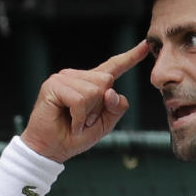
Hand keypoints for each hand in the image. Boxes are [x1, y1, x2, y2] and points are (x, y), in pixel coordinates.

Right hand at [21, 40, 148, 162]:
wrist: (50, 150)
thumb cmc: (74, 137)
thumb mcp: (104, 125)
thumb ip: (116, 108)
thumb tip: (111, 91)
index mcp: (91, 84)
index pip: (113, 67)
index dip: (130, 57)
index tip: (145, 45)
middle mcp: (77, 77)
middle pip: (106, 81)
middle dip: (99, 107)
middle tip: (84, 120)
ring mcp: (64, 78)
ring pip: (94, 91)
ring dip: (87, 114)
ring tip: (75, 121)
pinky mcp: (53, 85)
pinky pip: (80, 99)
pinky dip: (79, 117)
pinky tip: (70, 122)